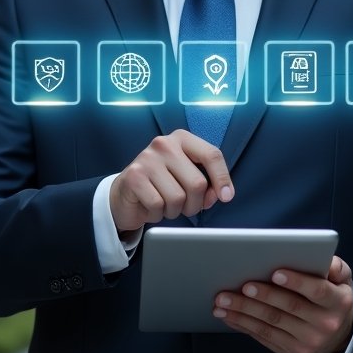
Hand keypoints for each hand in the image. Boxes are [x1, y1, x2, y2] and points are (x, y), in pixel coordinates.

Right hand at [109, 129, 233, 233]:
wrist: (126, 194)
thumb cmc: (161, 185)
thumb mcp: (187, 178)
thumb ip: (206, 183)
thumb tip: (220, 194)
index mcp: (182, 139)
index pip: (212, 155)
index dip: (222, 179)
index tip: (226, 196)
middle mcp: (164, 144)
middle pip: (197, 183)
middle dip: (194, 203)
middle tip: (183, 205)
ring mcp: (147, 158)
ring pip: (178, 198)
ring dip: (174, 211)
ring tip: (164, 203)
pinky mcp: (134, 176)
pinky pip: (158, 205)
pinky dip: (157, 214)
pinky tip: (150, 206)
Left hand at [212, 255, 352, 352]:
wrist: (339, 336)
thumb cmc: (333, 297)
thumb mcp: (343, 279)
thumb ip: (335, 265)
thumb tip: (322, 258)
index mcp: (338, 302)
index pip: (317, 291)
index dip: (297, 282)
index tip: (275, 272)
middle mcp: (324, 324)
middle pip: (289, 308)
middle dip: (262, 296)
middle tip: (240, 286)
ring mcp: (307, 342)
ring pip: (272, 324)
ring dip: (244, 311)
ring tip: (222, 301)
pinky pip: (264, 337)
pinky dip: (244, 325)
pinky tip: (229, 315)